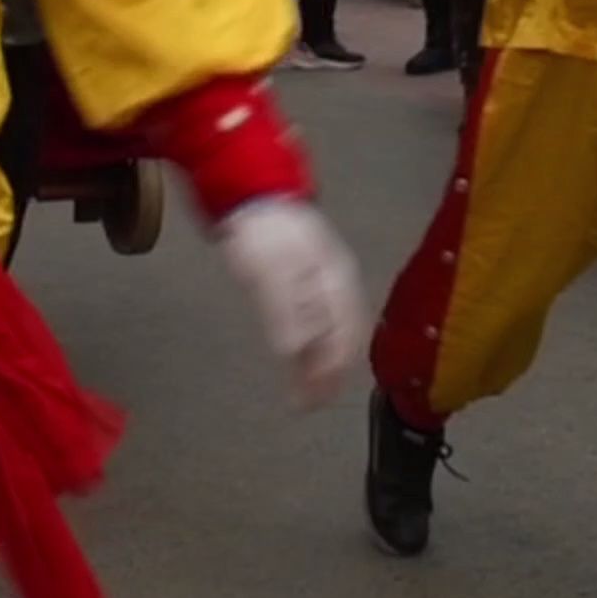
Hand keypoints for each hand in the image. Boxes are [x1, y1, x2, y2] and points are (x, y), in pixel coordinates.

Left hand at [211, 195, 364, 407]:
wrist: (254, 193)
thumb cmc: (265, 234)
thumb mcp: (271, 273)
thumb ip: (287, 312)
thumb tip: (296, 354)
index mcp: (336, 283)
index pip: (342, 339)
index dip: (328, 374)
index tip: (309, 402)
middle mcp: (338, 286)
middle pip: (342, 340)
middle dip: (328, 376)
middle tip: (306, 404)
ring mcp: (326, 282)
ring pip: (334, 333)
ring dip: (321, 365)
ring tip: (305, 390)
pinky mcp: (309, 280)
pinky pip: (322, 321)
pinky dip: (315, 346)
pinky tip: (304, 356)